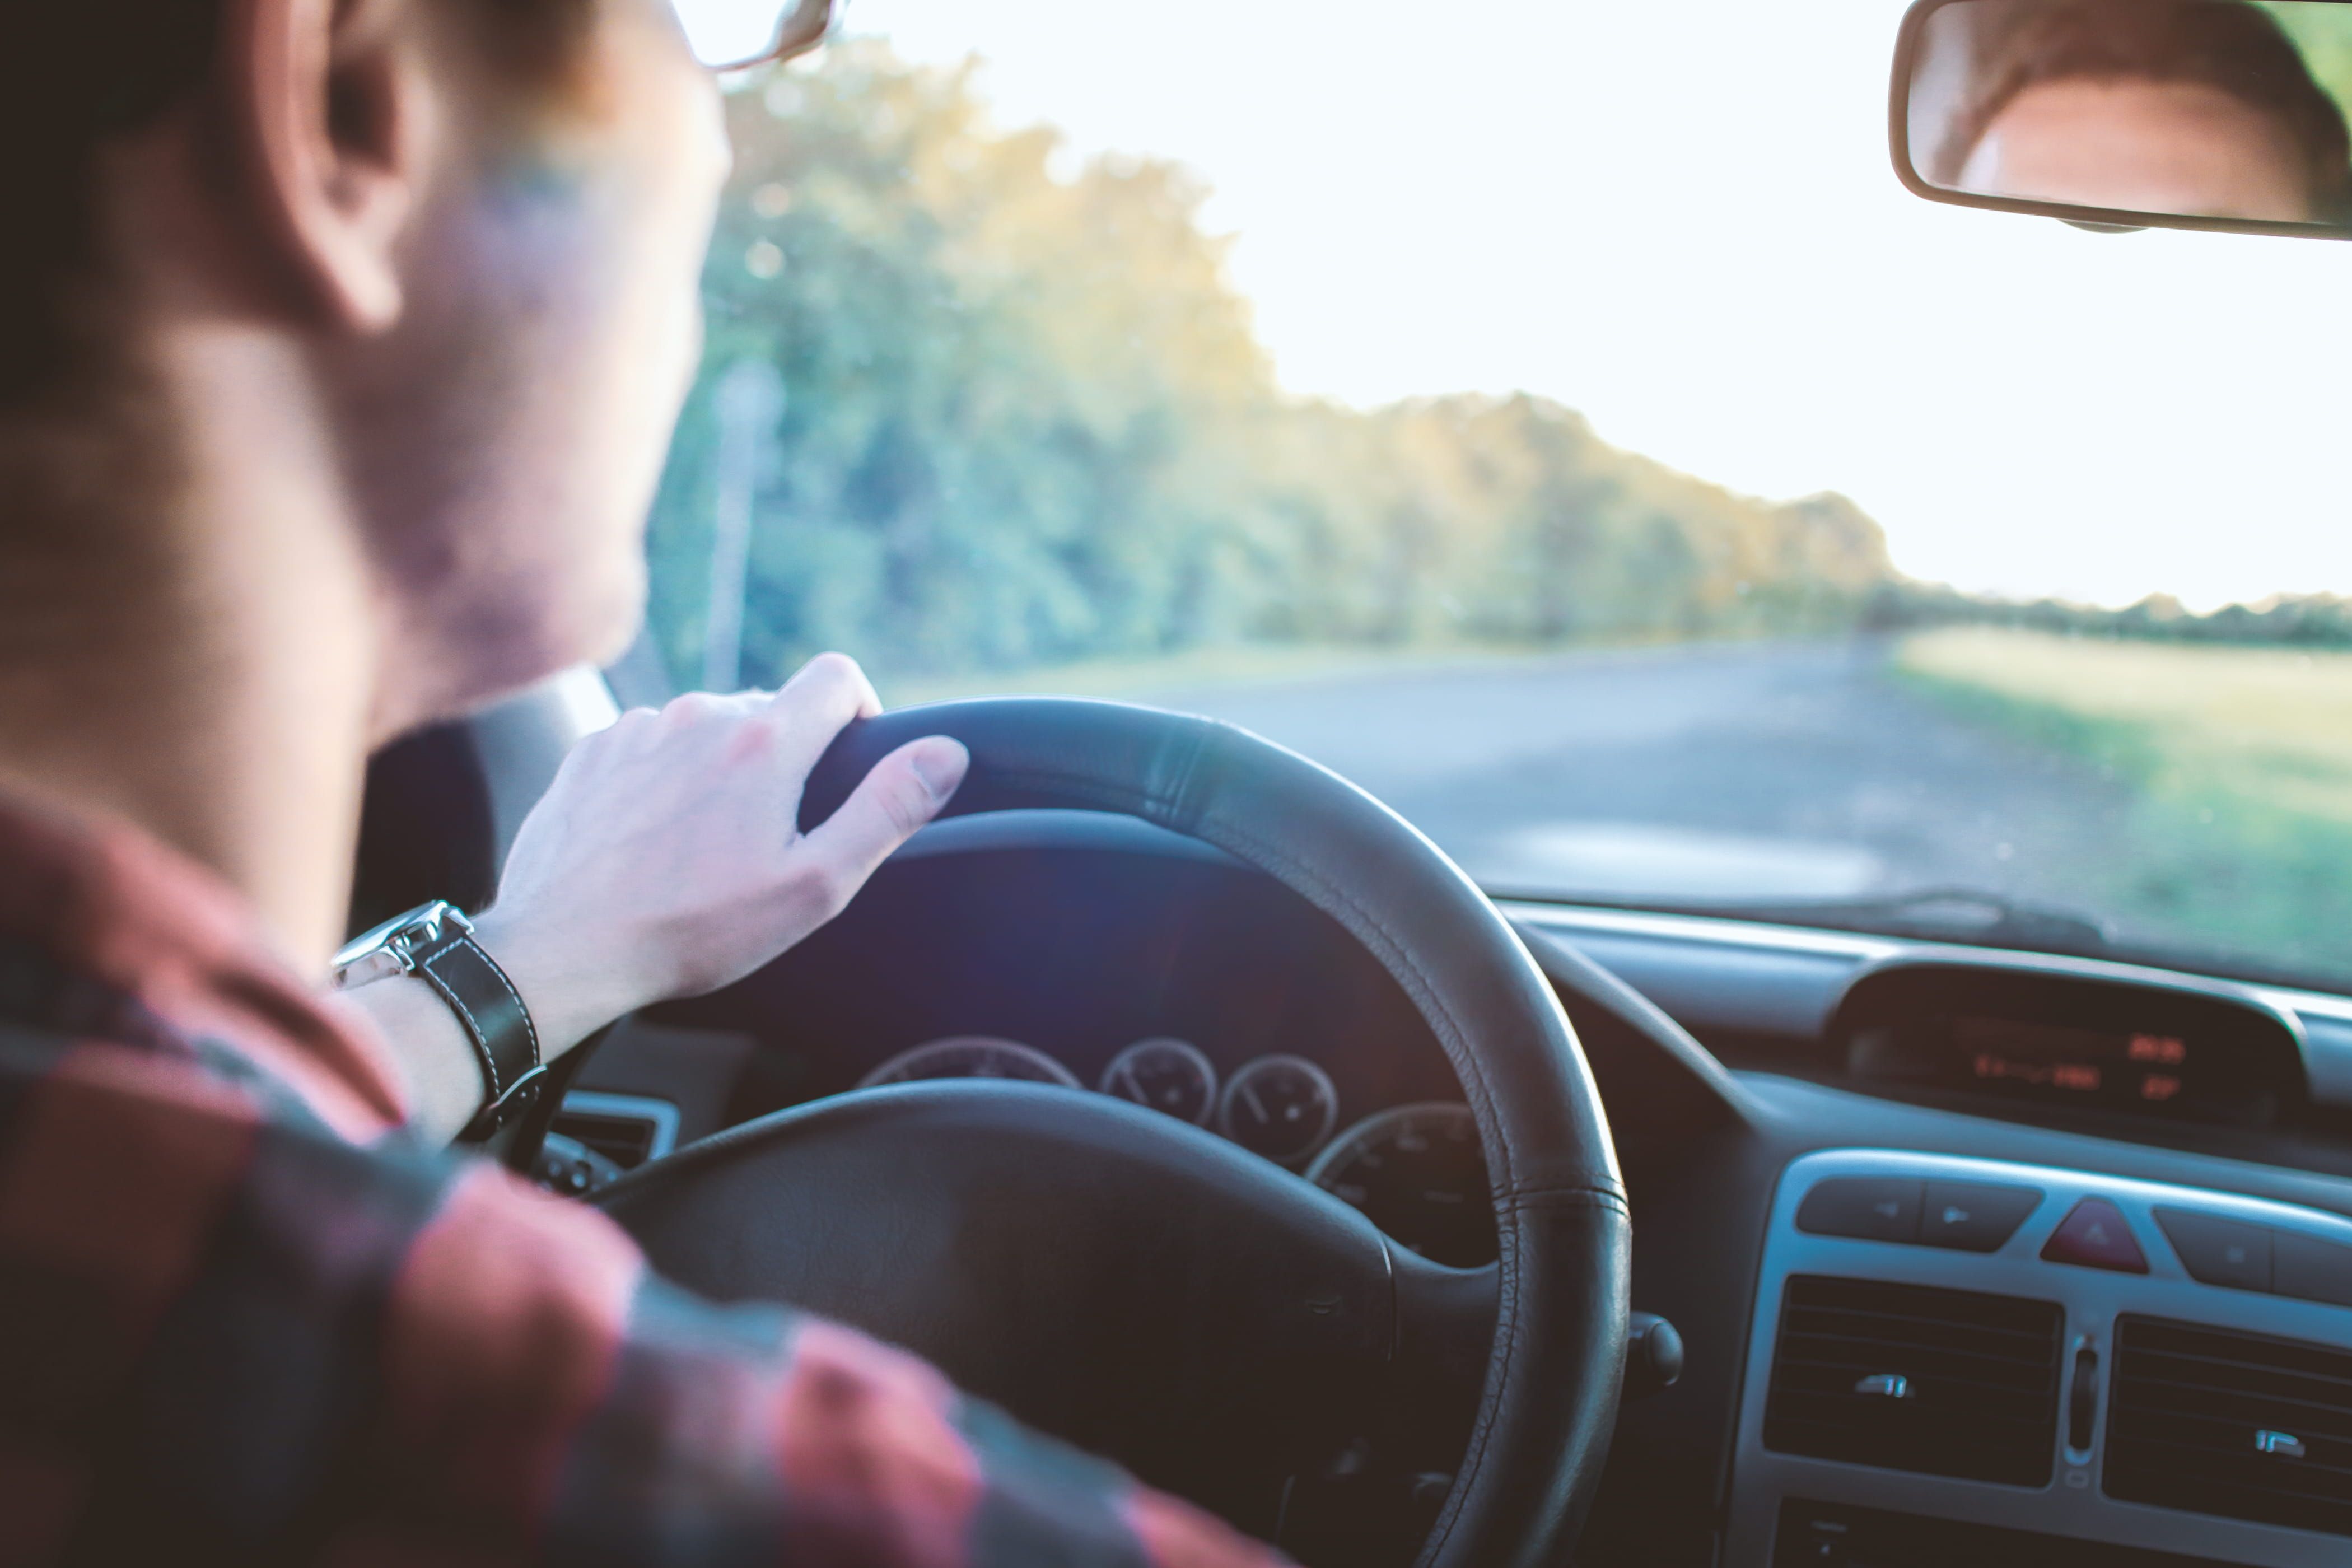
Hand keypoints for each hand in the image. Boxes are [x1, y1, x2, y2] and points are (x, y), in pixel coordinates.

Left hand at [471, 653, 967, 1053]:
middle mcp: (701, 716)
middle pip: (771, 711)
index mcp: (765, 741)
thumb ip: (886, 810)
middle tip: (769, 840)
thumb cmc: (693, 928)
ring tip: (702, 849)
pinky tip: (651, 843)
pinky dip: (662, 783)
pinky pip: (650, 748)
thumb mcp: (814, 884)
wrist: (563, 951)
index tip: (847, 764)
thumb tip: (945, 754)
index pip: (838, 676)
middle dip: (784, 761)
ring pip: (707, 731)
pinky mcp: (591, 752)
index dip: (859, 713)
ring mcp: (639, 730)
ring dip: (719, 772)